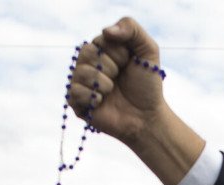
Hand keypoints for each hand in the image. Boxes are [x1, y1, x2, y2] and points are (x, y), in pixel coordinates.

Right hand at [70, 18, 165, 145]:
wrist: (146, 117)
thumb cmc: (146, 85)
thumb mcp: (148, 50)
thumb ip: (131, 28)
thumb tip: (105, 31)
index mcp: (102, 49)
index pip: (101, 39)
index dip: (118, 53)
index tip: (128, 63)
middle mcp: (88, 63)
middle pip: (87, 53)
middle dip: (111, 67)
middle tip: (119, 78)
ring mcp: (81, 82)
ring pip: (81, 72)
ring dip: (104, 83)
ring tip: (112, 91)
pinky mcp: (76, 102)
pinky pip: (74, 92)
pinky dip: (93, 97)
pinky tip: (102, 102)